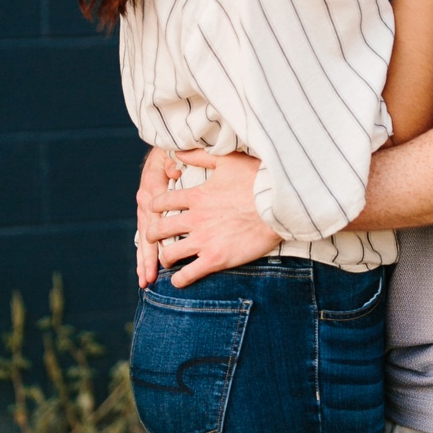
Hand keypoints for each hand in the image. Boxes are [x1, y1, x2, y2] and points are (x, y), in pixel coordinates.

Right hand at [135, 144, 178, 285]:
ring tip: (145, 281)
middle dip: (146, 258)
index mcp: (151, 190)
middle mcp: (145, 203)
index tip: (160, 258)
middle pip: (146, 235)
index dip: (156, 241)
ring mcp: (146, 211)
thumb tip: (175, 172)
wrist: (165, 149)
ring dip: (144, 261)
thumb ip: (174, 163)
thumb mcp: (174, 153)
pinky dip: (147, 254)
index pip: (154, 220)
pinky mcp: (150, 215)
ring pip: (143, 239)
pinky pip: (147, 237)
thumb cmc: (173, 152)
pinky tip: (147, 271)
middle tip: (148, 279)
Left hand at [137, 149, 278, 287]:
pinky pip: (186, 274)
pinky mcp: (215, 259)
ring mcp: (203, 240)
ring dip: (165, 258)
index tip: (155, 212)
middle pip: (159, 229)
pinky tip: (179, 280)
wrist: (279, 205)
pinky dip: (179, 279)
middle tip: (155, 238)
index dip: (154, 208)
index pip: (161, 202)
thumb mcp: (228, 161)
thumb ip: (200, 156)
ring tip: (168, 260)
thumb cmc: (258, 180)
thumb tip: (178, 152)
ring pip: (168, 254)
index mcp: (196, 196)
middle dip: (152, 235)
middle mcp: (194, 219)